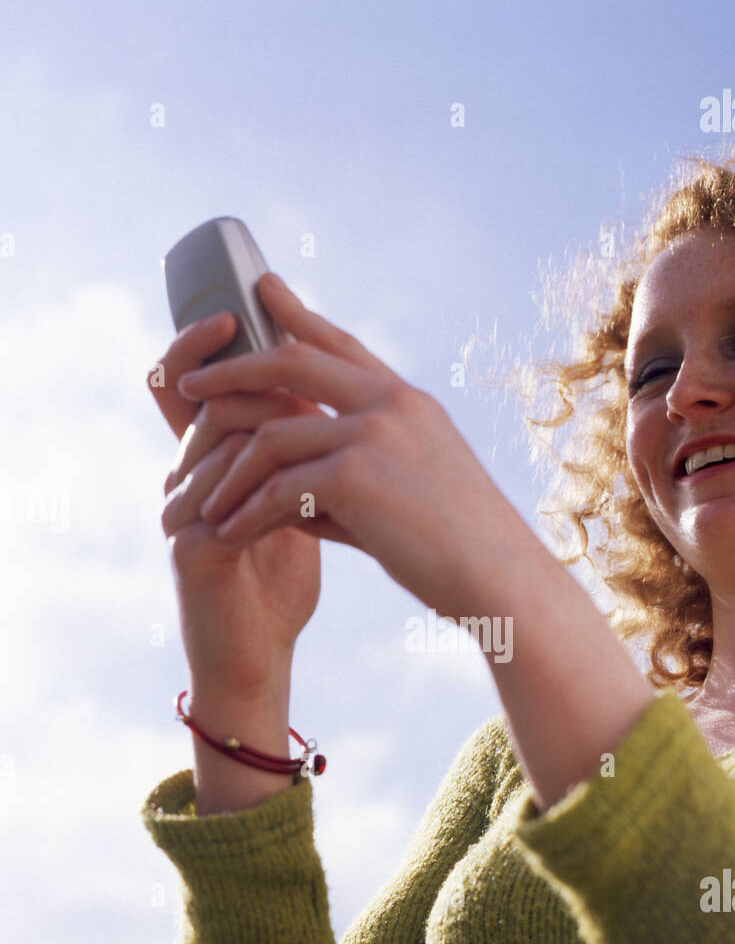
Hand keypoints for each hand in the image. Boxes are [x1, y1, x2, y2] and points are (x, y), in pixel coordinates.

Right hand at [150, 309, 327, 692]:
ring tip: (306, 407)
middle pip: (202, 398)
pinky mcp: (191, 551)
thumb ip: (306, 449)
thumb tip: (344, 381)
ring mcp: (182, 511)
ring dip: (262, 423)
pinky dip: (262, 485)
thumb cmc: (280, 578)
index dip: (215, 335)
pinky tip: (298, 473)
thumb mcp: (301, 501)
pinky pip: (217, 501)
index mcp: (211, 460)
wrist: (261, 651)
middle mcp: (186, 476)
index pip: (201, 381)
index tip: (259, 292)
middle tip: (278, 341)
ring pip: (211, 443)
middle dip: (242, 366)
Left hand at [172, 273, 533, 620]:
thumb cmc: (462, 548)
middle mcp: (391, 405)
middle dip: (233, 371)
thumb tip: (290, 489)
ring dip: (230, 470)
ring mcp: (374, 434)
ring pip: (274, 433)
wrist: (498, 579)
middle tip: (189, 385)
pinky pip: (279, 487)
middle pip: (292, 362)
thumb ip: (354, 476)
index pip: (342, 343)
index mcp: (408, 403)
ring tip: (201, 498)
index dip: (298, 314)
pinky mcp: (356, 476)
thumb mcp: (414, 492)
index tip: (263, 288)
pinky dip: (248, 512)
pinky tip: (227, 533)